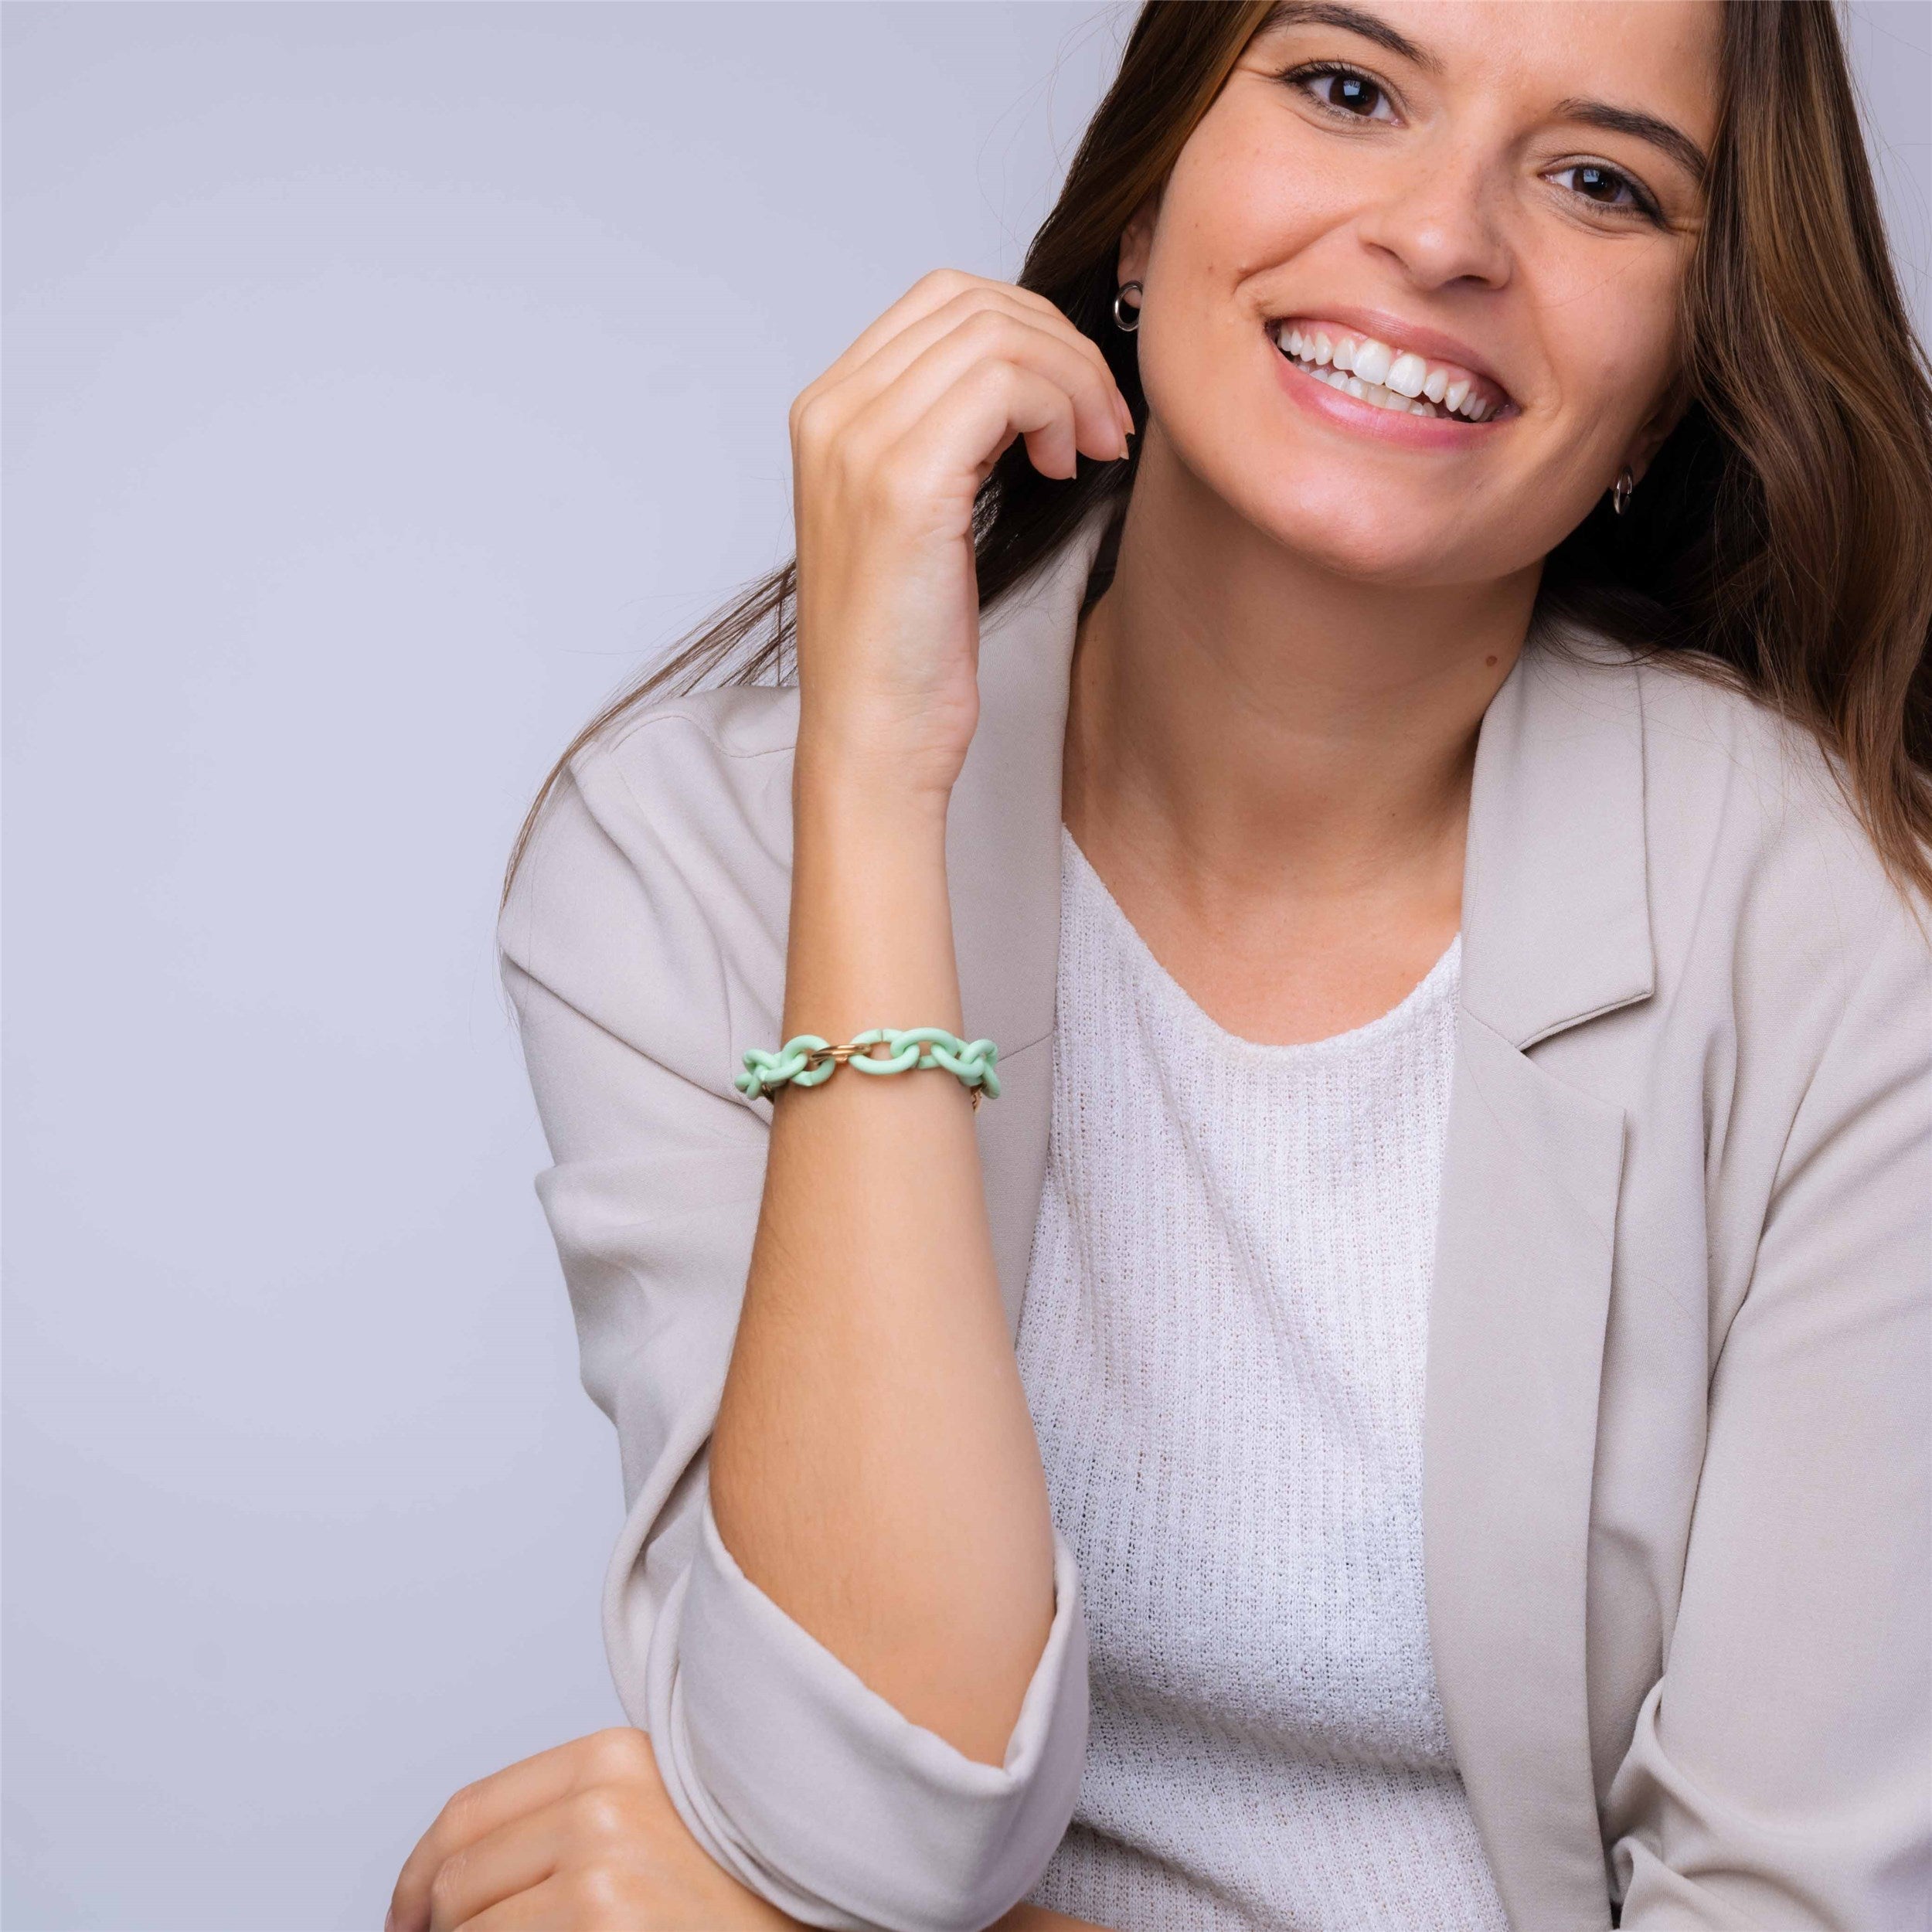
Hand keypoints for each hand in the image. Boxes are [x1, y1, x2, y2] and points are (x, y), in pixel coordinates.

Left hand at [386, 1727, 800, 1930]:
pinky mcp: (605, 1928)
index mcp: (611, 1756)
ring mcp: (601, 1873)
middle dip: (435, 1931)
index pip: (466, 1815)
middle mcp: (602, 1804)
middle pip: (453, 1880)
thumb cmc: (735, 1889)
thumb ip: (568, 1819)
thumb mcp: (652, 1818)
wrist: (810, 1917)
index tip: (404, 1920)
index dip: (414, 1879)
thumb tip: (445, 1887)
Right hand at [787, 267, 1132, 804]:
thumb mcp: (920, 517)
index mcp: (827, 412)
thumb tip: (1028, 380)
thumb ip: (948, 433)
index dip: (1030, 329)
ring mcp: (860, 442)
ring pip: (998, 334)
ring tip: (1092, 450)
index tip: (1076, 400)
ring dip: (1073, 381)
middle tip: (1104, 422)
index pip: (942, 300)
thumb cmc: (904, 649)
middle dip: (1062, 347)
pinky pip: (1006, 383)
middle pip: (972, 302)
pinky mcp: (903, 483)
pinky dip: (1060, 409)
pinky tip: (1068, 466)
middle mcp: (831, 413)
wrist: (873, 739)